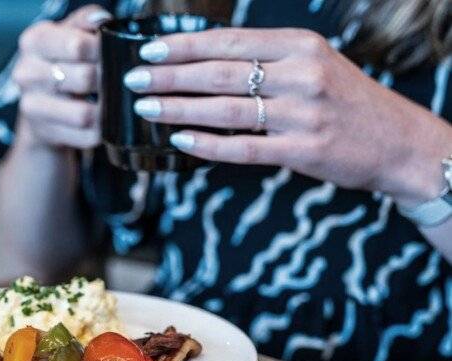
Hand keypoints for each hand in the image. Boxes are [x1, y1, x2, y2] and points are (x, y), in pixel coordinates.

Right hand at [13, 5, 111, 149]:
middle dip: (107, 80)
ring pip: (84, 114)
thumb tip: (102, 23)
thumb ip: (88, 21)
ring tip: (112, 101)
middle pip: (85, 78)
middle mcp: (26, 73)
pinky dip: (101, 130)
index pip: (77, 45)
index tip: (112, 52)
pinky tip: (103, 120)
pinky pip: (86, 136)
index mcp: (34, 41)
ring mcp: (31, 106)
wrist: (42, 100)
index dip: (103, 50)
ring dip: (106, 109)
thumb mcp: (71, 32)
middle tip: (117, 79)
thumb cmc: (63, 60)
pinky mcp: (43, 132)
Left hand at [125, 28, 451, 202]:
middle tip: (132, 81)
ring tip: (145, 109)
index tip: (148, 51)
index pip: (229, 41)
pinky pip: (243, 148)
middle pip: (220, 73)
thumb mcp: (312, 64)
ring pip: (225, 109)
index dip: (184, 46)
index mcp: (300, 46)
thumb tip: (201, 63)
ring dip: (179, 110)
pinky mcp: (302, 149)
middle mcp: (301, 74)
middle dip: (170, 77)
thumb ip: (265, 60)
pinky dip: (207, 145)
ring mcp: (303, 113)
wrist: (397, 142)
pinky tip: (179, 142)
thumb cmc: (344, 102)